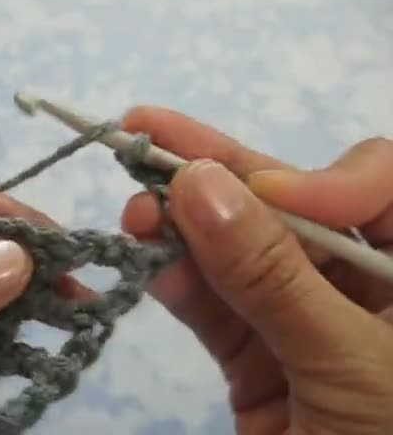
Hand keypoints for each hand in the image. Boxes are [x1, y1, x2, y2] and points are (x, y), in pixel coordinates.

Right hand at [121, 108, 392, 433]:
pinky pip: (211, 301)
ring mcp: (300, 314)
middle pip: (286, 203)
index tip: (264, 191)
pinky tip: (146, 258)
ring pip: (234, 248)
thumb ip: (274, 276)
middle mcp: (363, 282)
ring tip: (134, 209)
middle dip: (216, 171)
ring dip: (181, 225)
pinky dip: (176, 280)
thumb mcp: (351, 368)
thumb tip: (199, 186)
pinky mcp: (254, 351)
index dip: (319, 176)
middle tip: (144, 133)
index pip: (380, 184)